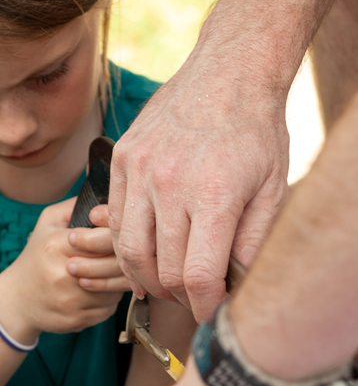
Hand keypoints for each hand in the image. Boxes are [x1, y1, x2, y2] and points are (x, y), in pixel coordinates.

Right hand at [0, 198, 122, 340]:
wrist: (15, 300)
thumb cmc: (36, 257)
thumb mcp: (47, 224)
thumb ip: (75, 206)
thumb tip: (104, 193)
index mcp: (56, 246)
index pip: (103, 238)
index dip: (118, 236)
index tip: (121, 234)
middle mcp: (62, 274)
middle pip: (115, 265)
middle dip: (125, 259)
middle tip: (128, 254)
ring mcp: (70, 300)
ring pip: (117, 289)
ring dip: (120, 280)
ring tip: (112, 272)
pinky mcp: (77, 320)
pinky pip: (110, 308)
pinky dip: (111, 299)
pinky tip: (100, 291)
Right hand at [109, 51, 288, 320]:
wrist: (227, 73)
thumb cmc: (255, 131)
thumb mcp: (272, 188)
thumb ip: (252, 241)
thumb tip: (233, 285)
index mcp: (213, 195)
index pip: (198, 275)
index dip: (202, 305)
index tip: (207, 312)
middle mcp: (170, 185)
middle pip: (162, 269)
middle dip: (178, 295)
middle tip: (189, 297)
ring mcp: (140, 171)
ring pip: (129, 250)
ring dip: (145, 277)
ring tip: (162, 283)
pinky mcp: (123, 160)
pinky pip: (114, 218)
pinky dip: (124, 244)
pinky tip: (141, 253)